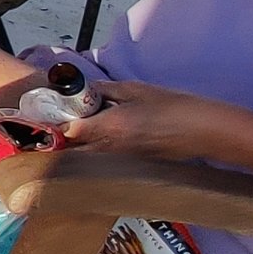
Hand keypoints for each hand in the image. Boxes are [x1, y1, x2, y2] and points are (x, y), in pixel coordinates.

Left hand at [55, 80, 234, 160]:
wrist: (202, 130)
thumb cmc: (173, 106)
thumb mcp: (135, 89)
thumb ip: (105, 91)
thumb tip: (85, 90)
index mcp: (109, 127)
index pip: (69, 132)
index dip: (56, 124)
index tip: (50, 114)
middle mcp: (110, 147)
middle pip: (73, 149)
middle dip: (62, 138)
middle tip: (58, 122)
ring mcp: (120, 158)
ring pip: (87, 156)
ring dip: (77, 146)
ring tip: (76, 129)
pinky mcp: (130, 163)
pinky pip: (103, 159)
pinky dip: (95, 150)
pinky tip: (99, 137)